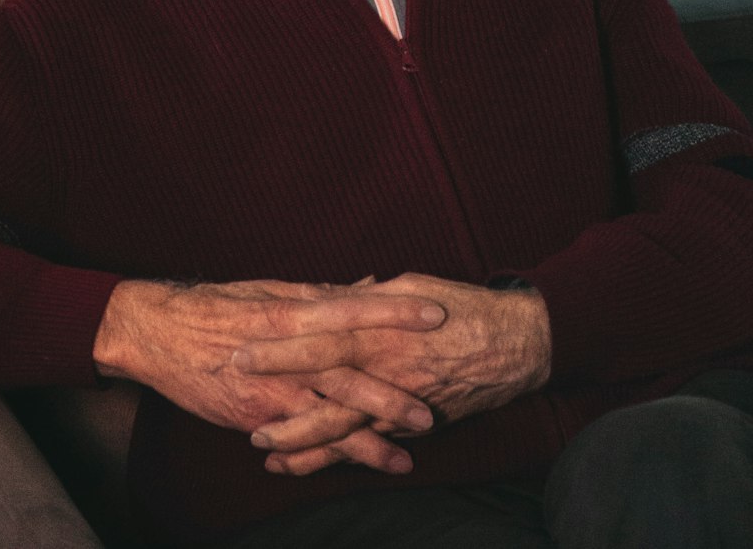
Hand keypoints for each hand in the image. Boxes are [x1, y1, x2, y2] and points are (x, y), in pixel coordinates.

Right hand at [94, 277, 444, 473]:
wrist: (160, 334)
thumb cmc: (219, 304)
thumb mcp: (271, 288)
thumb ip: (322, 292)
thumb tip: (370, 285)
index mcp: (292, 310)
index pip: (354, 308)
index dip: (396, 312)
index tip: (436, 314)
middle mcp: (286, 352)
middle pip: (348, 373)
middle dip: (392, 392)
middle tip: (435, 406)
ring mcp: (271, 389)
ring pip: (328, 417)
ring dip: (369, 438)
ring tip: (409, 457)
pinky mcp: (256, 418)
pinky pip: (298, 440)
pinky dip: (327, 455)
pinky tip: (355, 467)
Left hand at [233, 273, 551, 472]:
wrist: (514, 345)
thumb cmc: (461, 306)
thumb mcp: (410, 287)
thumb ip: (366, 298)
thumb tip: (327, 294)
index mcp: (383, 326)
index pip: (321, 334)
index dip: (281, 346)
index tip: (241, 348)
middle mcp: (387, 366)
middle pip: (324, 386)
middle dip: (279, 397)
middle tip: (238, 405)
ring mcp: (400, 400)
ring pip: (342, 427)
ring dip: (301, 439)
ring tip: (261, 448)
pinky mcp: (412, 424)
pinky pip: (368, 444)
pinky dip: (337, 457)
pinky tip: (307, 465)